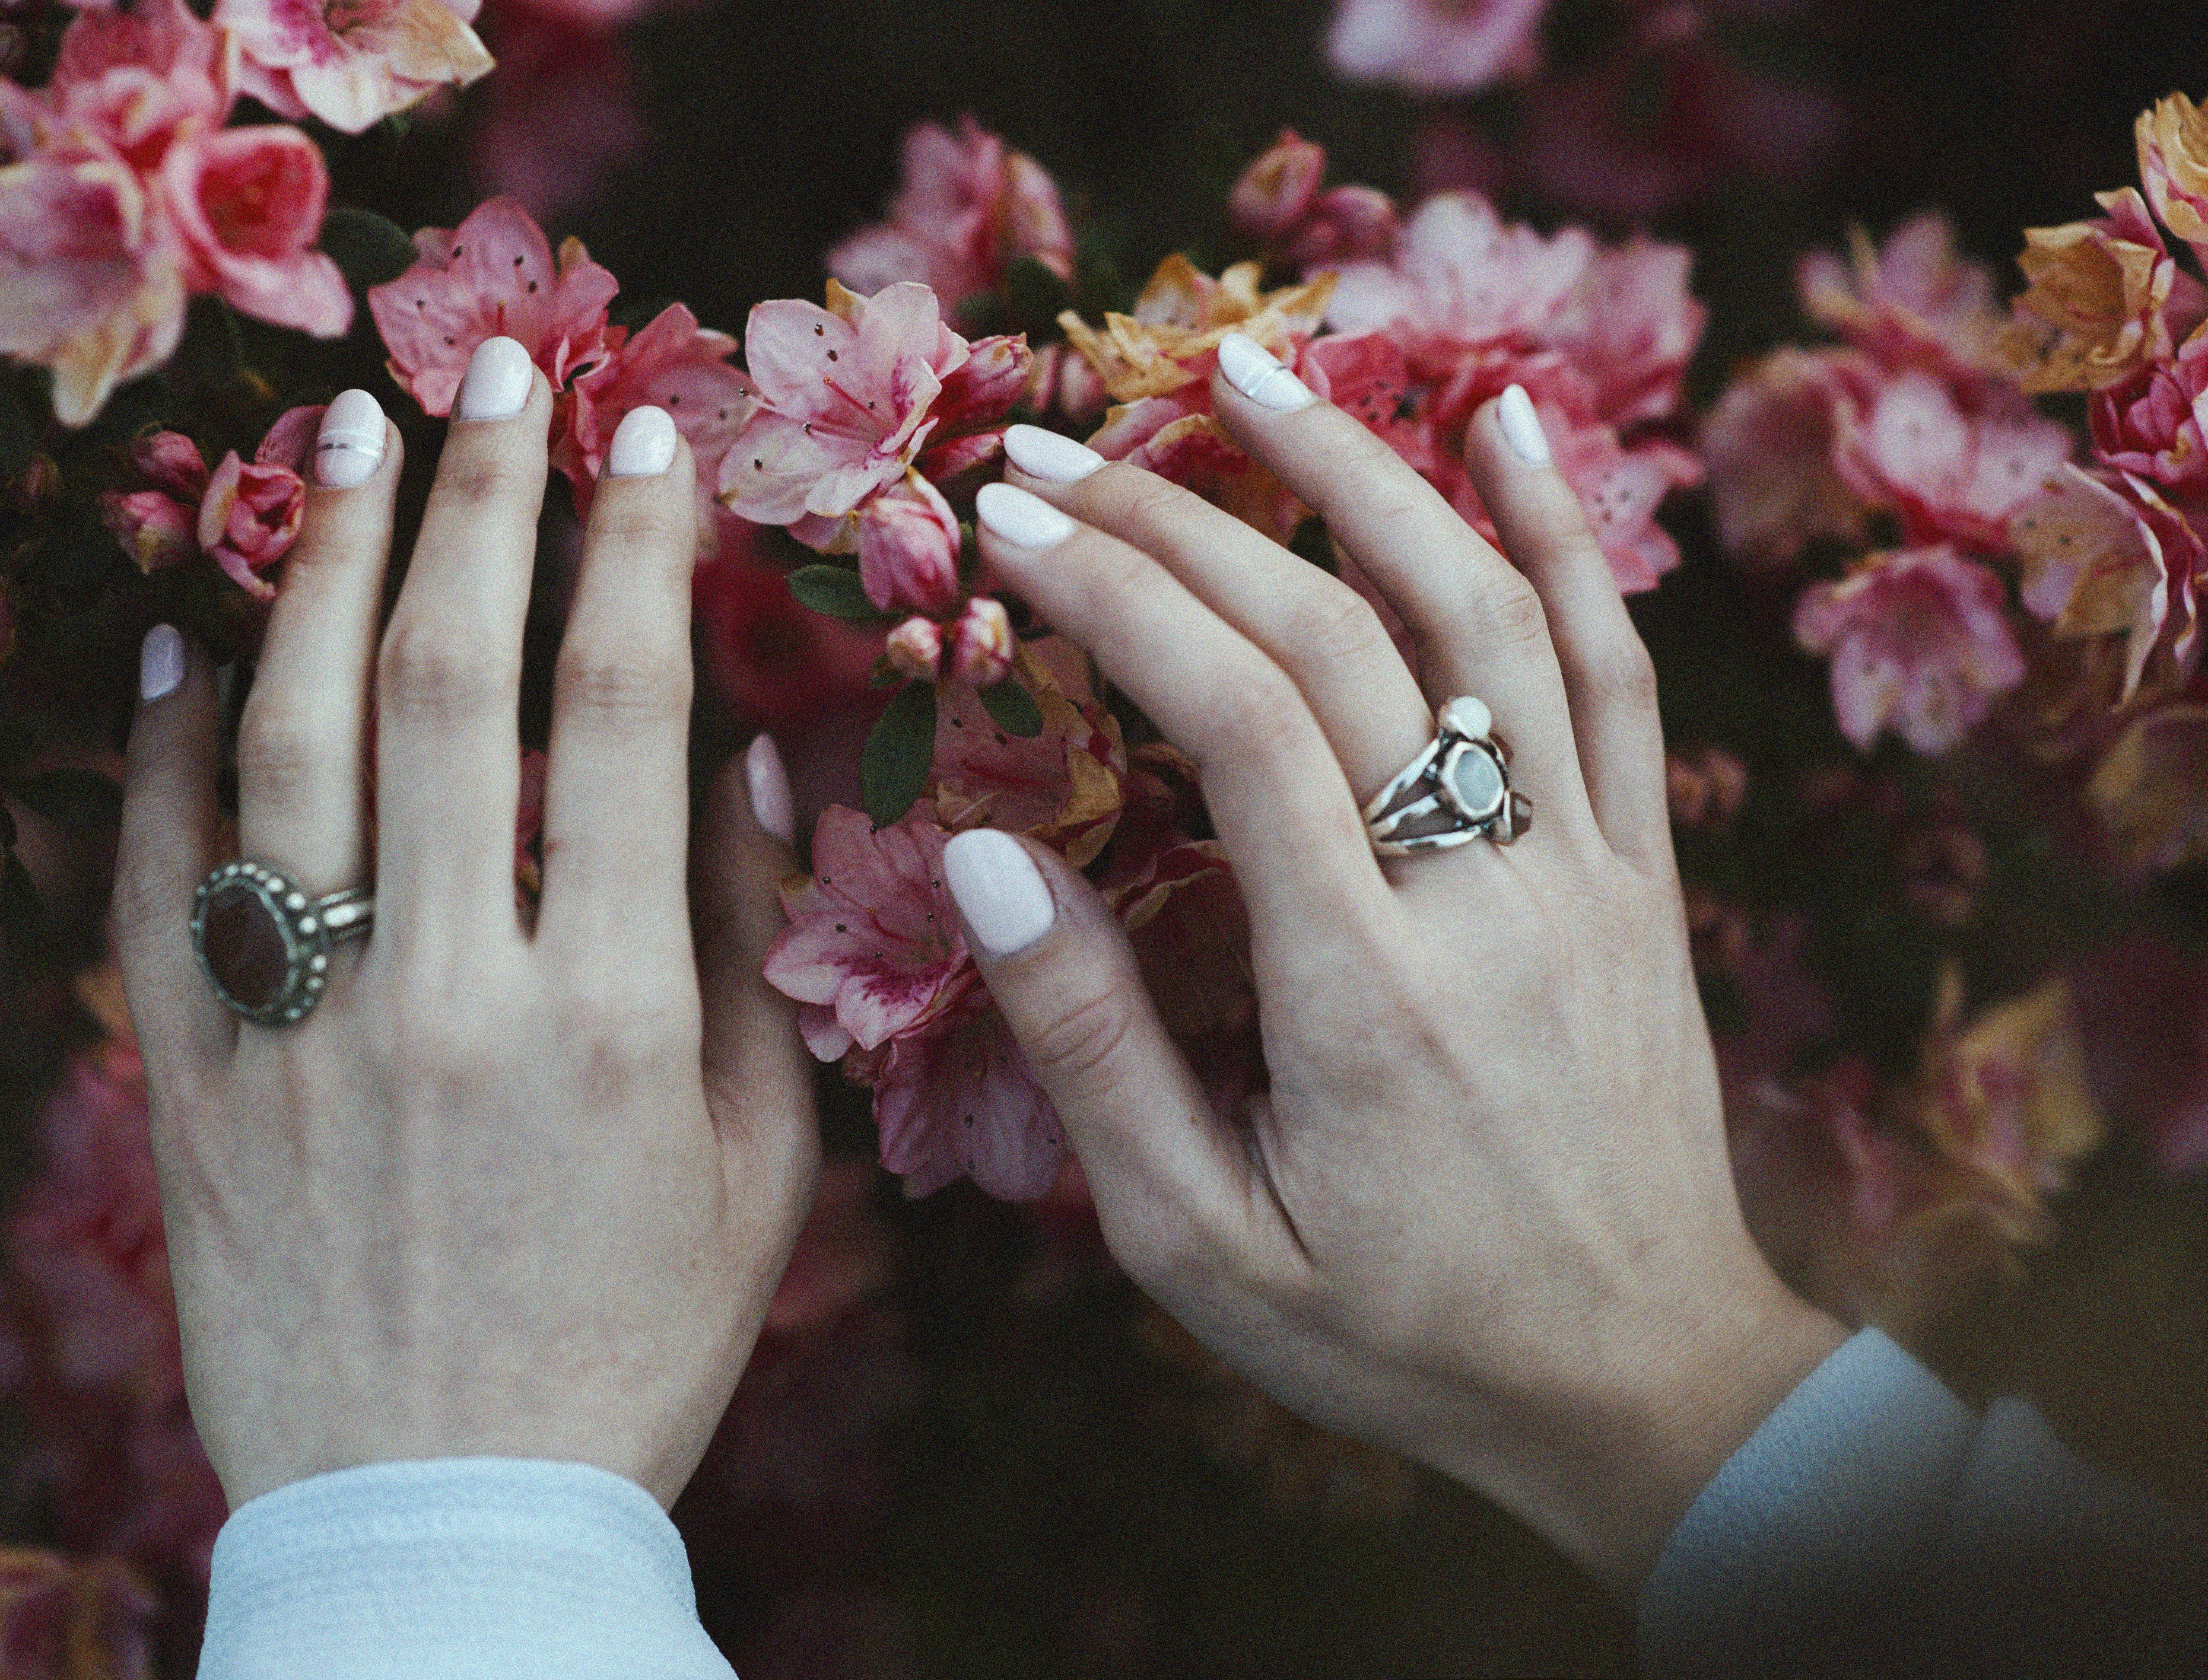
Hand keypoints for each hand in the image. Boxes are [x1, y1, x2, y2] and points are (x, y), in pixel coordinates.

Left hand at [111, 339, 817, 1510]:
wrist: (444, 1514)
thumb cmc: (637, 1339)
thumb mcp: (758, 1165)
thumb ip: (749, 951)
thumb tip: (738, 753)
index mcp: (612, 1012)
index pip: (623, 714)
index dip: (638, 549)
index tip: (650, 436)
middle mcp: (447, 994)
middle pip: (444, 683)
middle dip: (475, 499)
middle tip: (492, 366)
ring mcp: (299, 1031)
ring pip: (283, 743)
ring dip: (314, 566)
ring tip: (339, 435)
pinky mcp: (189, 1081)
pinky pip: (154, 877)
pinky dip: (159, 743)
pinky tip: (184, 630)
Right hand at [955, 340, 1850, 1597]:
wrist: (1643, 1385)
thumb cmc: (1403, 1331)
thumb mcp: (1202, 1246)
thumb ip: (1093, 1055)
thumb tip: (988, 866)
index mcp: (1363, 993)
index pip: (1237, 722)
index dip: (1118, 593)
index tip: (1011, 521)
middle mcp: (1488, 898)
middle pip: (1338, 641)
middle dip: (1184, 522)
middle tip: (1058, 456)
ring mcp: (1587, 869)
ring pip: (1486, 615)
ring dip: (1364, 471)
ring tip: (1252, 370)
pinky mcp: (1642, 871)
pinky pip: (1617, 672)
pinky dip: (1565, 535)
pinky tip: (1506, 425)